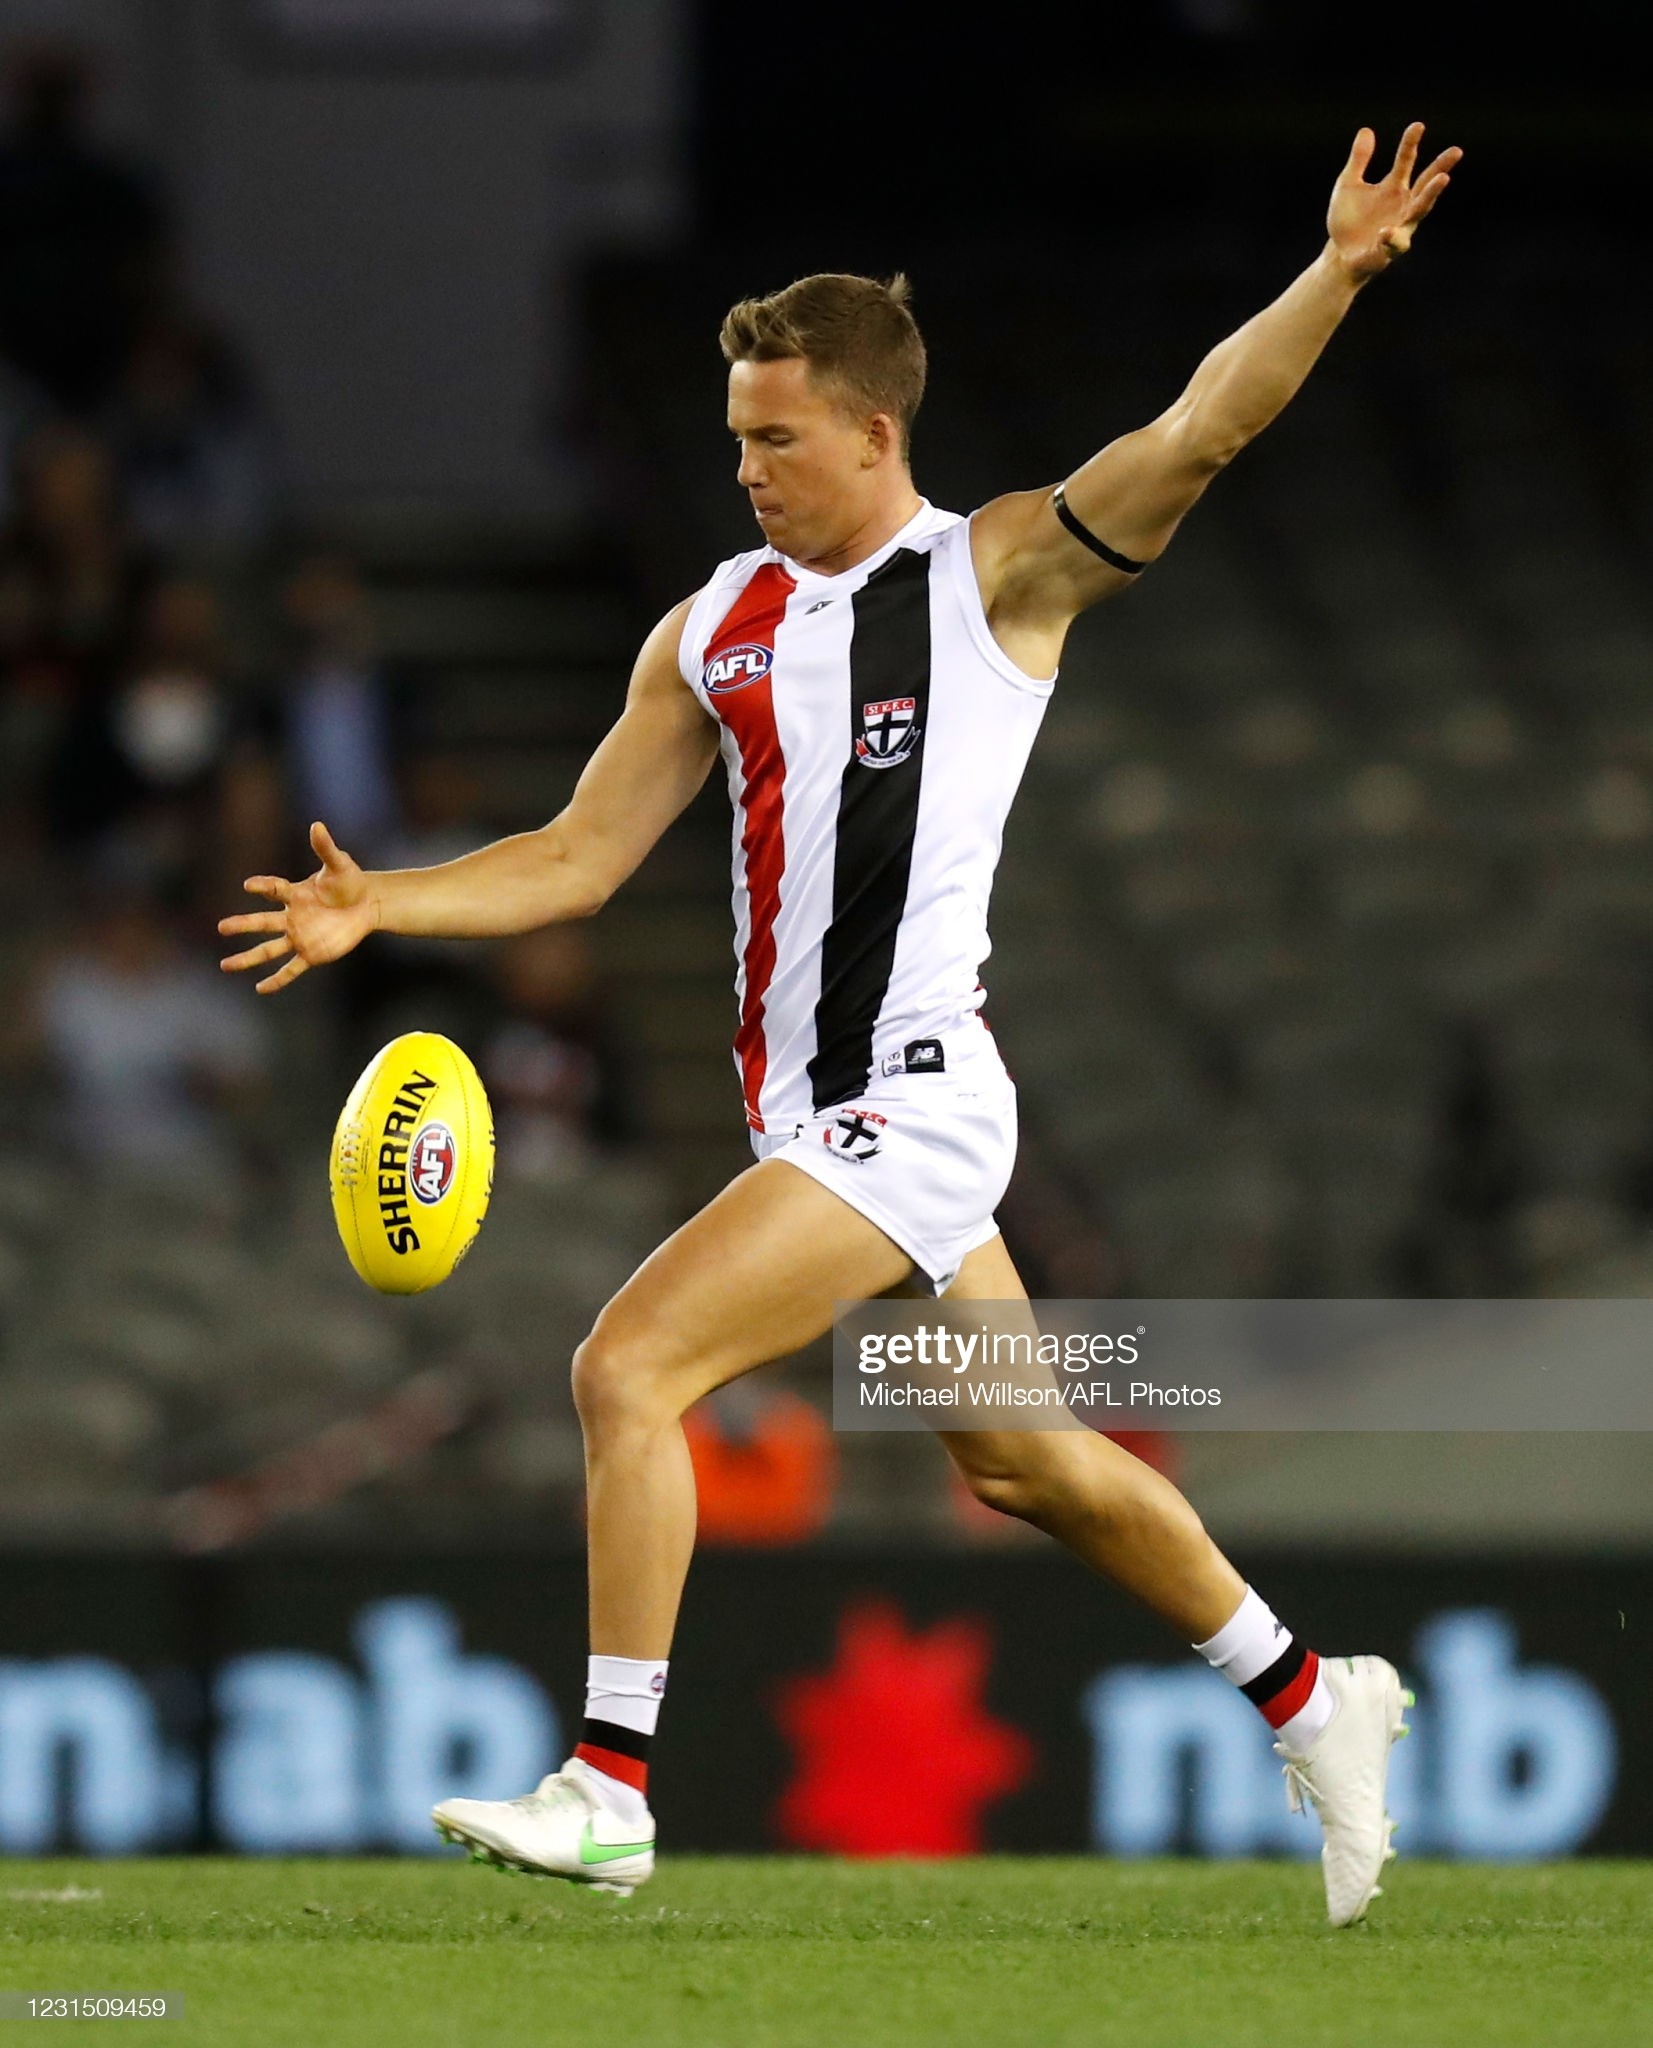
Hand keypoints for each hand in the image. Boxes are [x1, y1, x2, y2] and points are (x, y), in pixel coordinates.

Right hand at [218, 820, 377, 994]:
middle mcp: (291, 917)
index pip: (275, 890)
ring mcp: (299, 937)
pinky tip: (260, 989)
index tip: (249, 885)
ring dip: (248, 958)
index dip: (263, 887)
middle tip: (221, 927)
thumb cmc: (349, 882)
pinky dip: (278, 980)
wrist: (365, 905)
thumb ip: (326, 848)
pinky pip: (291, 969)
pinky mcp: (311, 954)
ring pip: (269, 950)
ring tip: (224, 966)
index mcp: (295, 894)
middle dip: (243, 925)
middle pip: (262, 923)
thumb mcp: (339, 865)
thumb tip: (317, 825)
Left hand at [1328, 122, 1460, 279]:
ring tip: (1442, 179)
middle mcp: (1403, 205)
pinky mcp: (1389, 249)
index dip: (1411, 143)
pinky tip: (1385, 231)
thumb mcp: (1348, 185)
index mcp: (1394, 187)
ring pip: (1419, 210)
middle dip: (1440, 168)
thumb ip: (1358, 161)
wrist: (1340, 255)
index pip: (1406, 161)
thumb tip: (1366, 130)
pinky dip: (1392, 237)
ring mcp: (1400, 226)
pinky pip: (1394, 242)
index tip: (1418, 126)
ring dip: (1430, 195)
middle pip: (1426, 183)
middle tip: (1456, 151)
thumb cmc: (1348, 220)